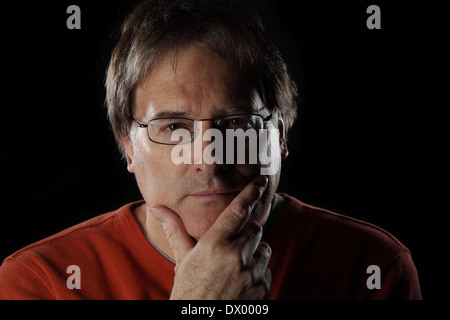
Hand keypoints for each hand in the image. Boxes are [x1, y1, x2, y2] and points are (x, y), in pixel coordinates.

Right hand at [150, 175, 271, 299]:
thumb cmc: (188, 292)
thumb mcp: (182, 260)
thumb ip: (175, 230)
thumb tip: (158, 207)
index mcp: (214, 245)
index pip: (238, 210)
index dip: (251, 192)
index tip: (260, 181)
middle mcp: (235, 256)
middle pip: (254, 228)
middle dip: (247, 232)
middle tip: (232, 246)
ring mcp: (250, 273)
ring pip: (264, 248)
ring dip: (254, 253)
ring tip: (235, 267)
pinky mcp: (262, 289)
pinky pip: (267, 270)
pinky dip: (258, 273)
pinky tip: (241, 283)